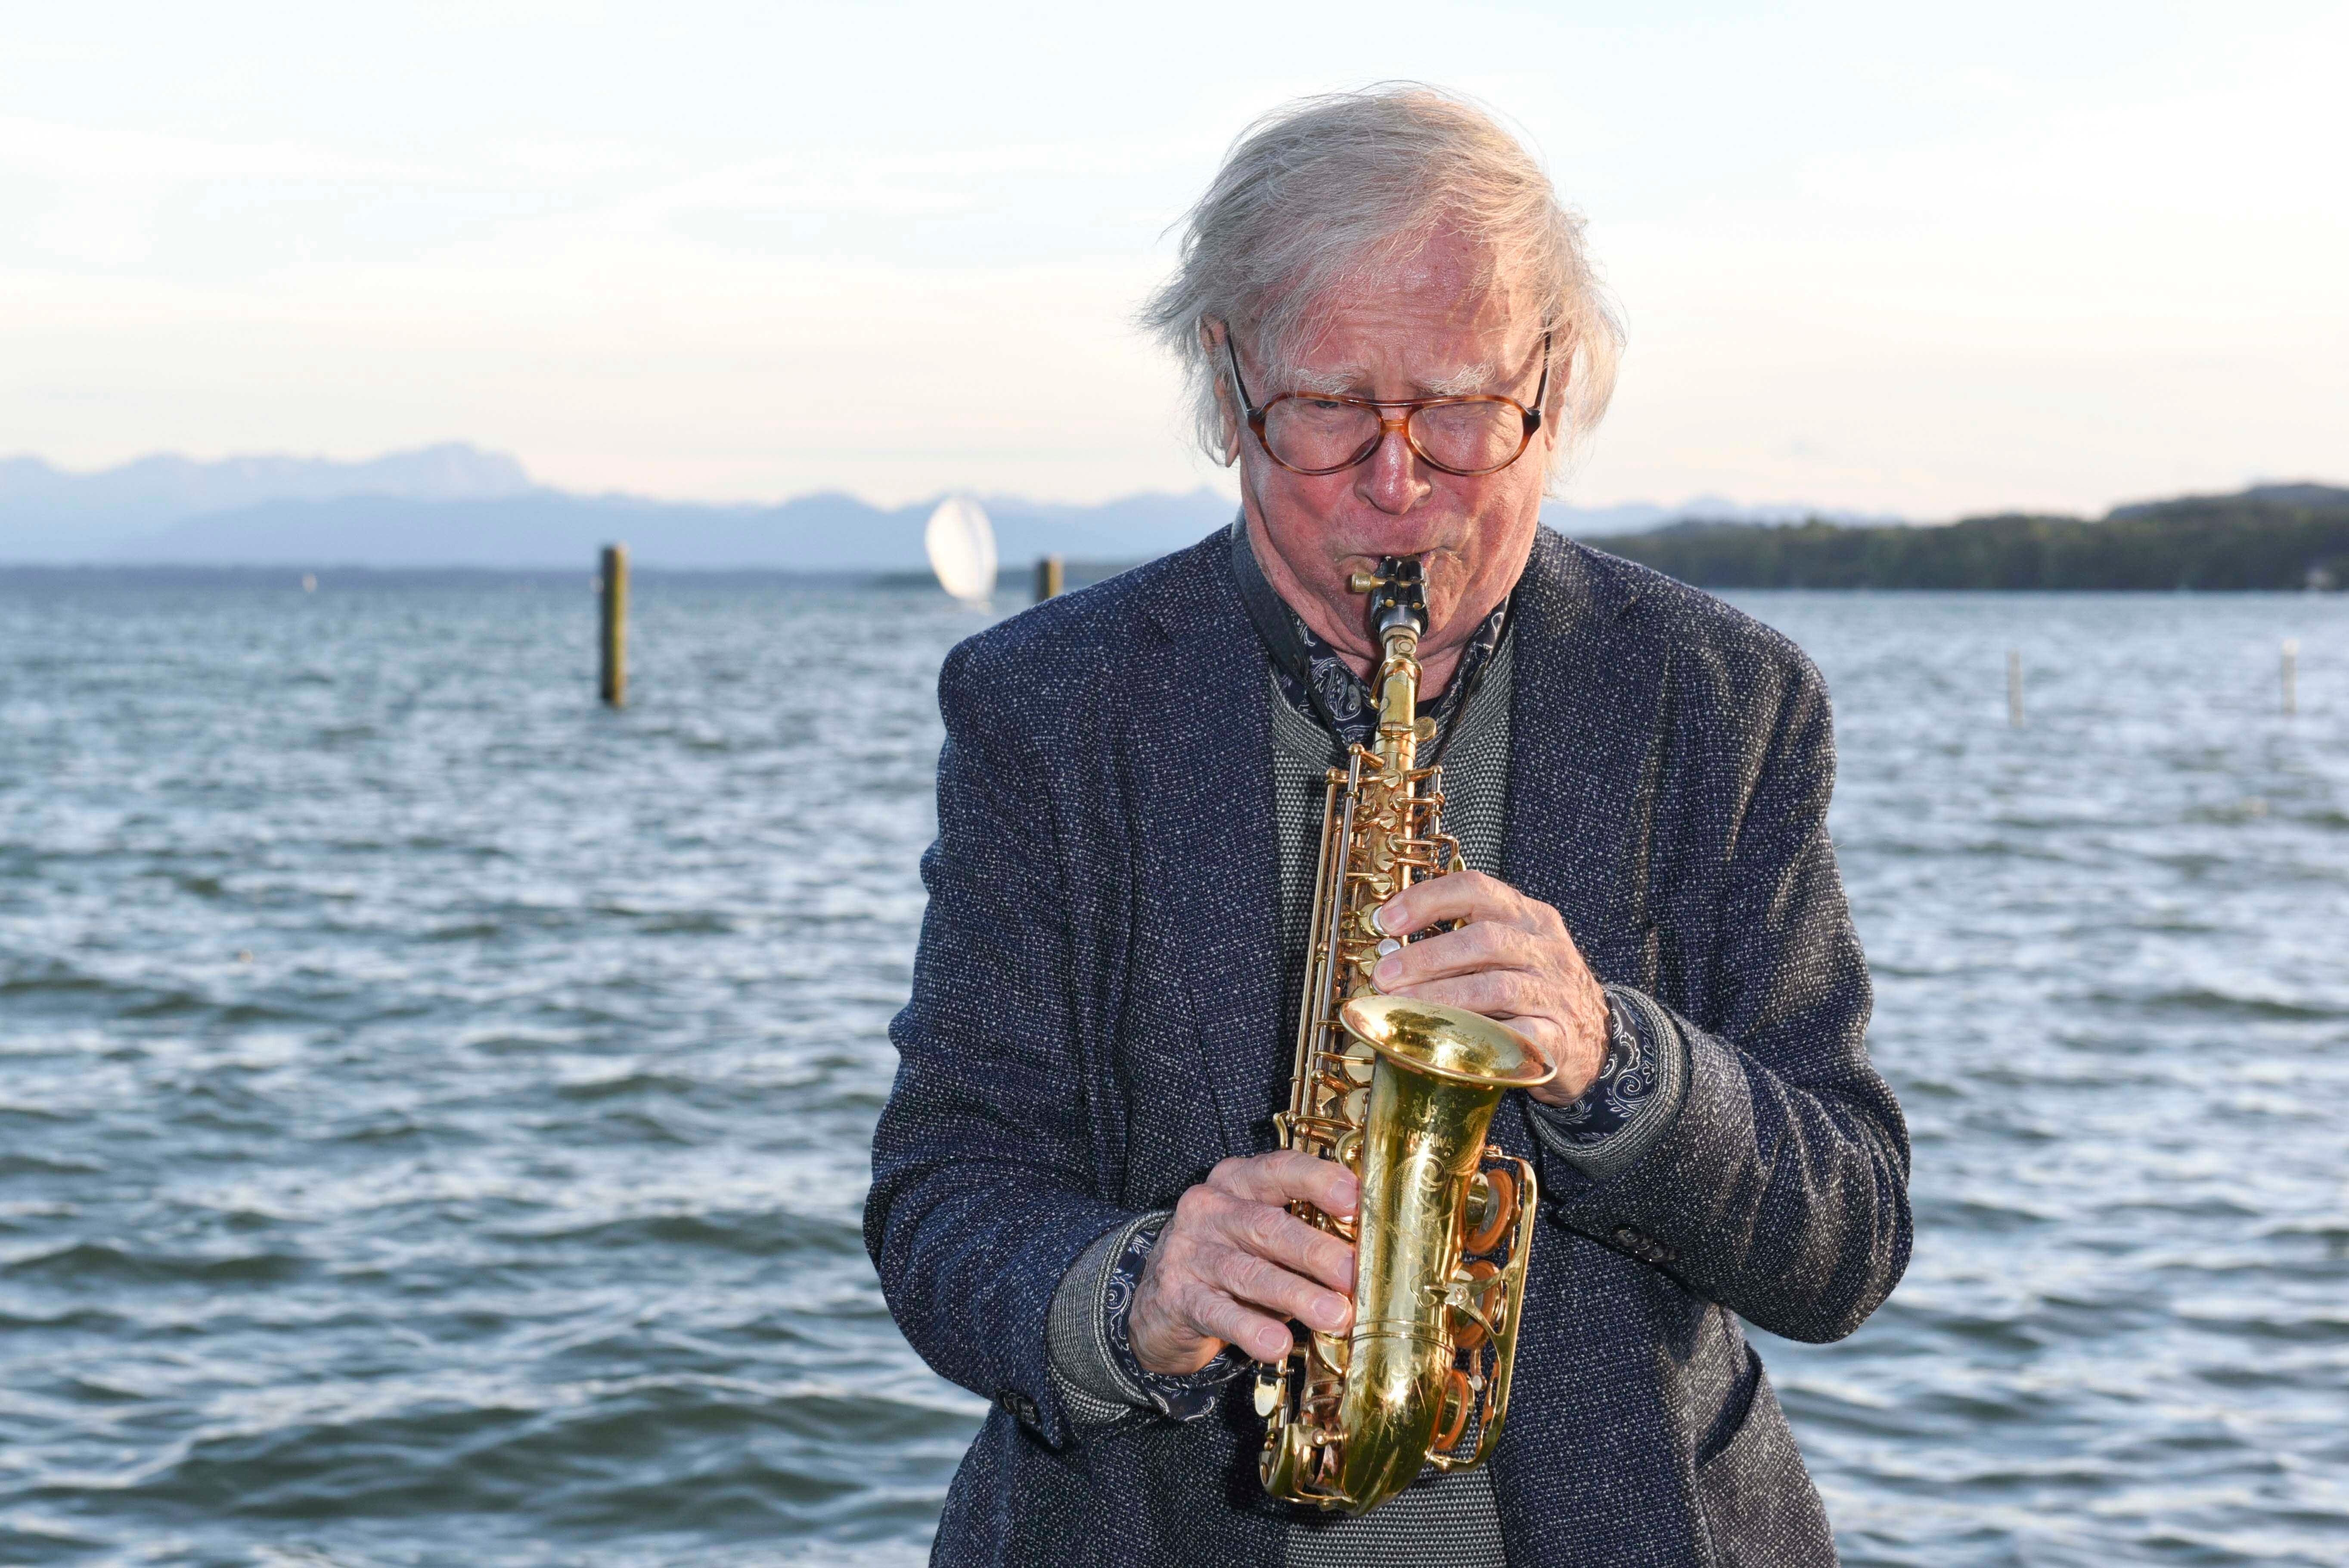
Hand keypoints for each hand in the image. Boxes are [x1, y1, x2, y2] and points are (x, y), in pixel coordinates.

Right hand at [1128, 1150, 1358, 1375]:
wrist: (1159, 1300)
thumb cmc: (1230, 1258)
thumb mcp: (1260, 1234)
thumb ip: (1302, 1234)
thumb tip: (1365, 1255)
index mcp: (1237, 1181)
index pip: (1278, 1170)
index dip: (1317, 1180)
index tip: (1354, 1199)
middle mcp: (1209, 1208)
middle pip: (1266, 1225)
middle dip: (1314, 1250)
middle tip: (1352, 1273)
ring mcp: (1189, 1252)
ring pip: (1247, 1272)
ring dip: (1295, 1294)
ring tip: (1334, 1315)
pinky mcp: (1177, 1296)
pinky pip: (1219, 1313)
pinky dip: (1251, 1329)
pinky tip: (1276, 1345)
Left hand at [1373, 870, 1608, 1107]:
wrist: (1598, 1040)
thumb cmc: (1536, 990)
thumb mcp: (1511, 951)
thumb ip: (1464, 941)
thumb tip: (1391, 951)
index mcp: (1530, 917)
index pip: (1477, 888)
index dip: (1427, 899)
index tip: (1387, 920)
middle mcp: (1545, 949)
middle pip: (1484, 939)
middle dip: (1427, 956)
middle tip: (1385, 974)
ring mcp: (1554, 993)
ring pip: (1495, 988)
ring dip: (1441, 996)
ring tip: (1402, 1006)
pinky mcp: (1558, 1038)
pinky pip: (1516, 1036)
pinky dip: (1478, 1039)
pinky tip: (1444, 1044)